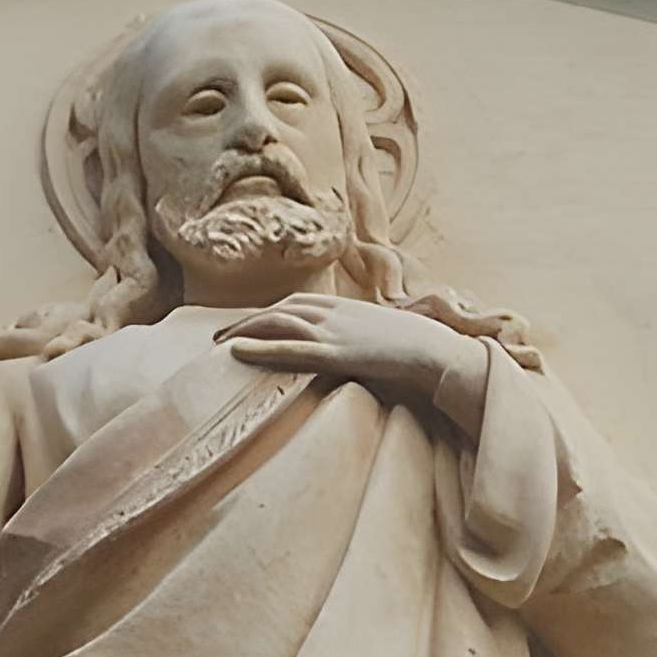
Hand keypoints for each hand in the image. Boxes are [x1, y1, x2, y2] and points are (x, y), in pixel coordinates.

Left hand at [219, 295, 483, 406]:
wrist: (438, 352)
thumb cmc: (422, 348)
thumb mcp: (391, 335)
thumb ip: (370, 337)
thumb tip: (366, 348)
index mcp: (349, 307)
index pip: (300, 302)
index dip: (272, 311)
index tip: (252, 321)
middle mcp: (336, 313)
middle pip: (282, 308)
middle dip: (250, 318)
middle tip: (222, 334)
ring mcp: (334, 331)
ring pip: (278, 321)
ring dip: (244, 330)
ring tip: (218, 343)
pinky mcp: (335, 354)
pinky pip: (288, 346)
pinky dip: (259, 346)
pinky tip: (236, 351)